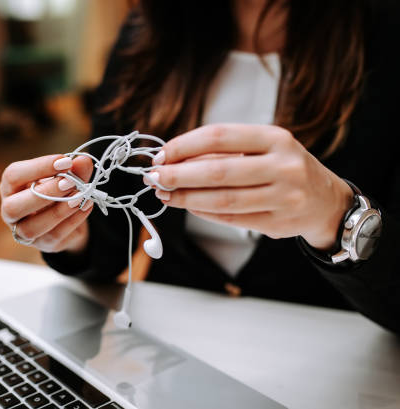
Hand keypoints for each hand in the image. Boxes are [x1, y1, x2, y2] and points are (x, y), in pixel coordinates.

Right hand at [0, 154, 93, 252]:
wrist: (69, 217)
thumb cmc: (59, 191)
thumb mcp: (67, 176)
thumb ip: (75, 169)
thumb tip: (84, 161)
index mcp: (10, 187)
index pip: (13, 176)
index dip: (38, 167)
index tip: (65, 161)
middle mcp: (10, 211)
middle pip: (13, 207)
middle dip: (44, 193)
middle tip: (69, 182)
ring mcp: (25, 232)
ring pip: (32, 228)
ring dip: (59, 211)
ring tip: (81, 196)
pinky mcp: (44, 244)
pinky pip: (55, 236)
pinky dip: (73, 220)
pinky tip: (86, 206)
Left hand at [147, 124, 353, 249]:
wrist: (326, 201)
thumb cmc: (283, 167)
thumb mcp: (263, 148)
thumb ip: (223, 152)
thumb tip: (173, 159)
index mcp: (275, 138)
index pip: (219, 136)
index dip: (184, 146)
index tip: (161, 155)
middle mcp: (283, 165)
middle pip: (218, 171)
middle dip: (178, 175)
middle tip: (154, 178)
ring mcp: (283, 197)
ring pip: (223, 199)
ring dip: (186, 198)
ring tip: (165, 194)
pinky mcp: (278, 223)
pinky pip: (231, 218)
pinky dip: (204, 212)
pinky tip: (188, 206)